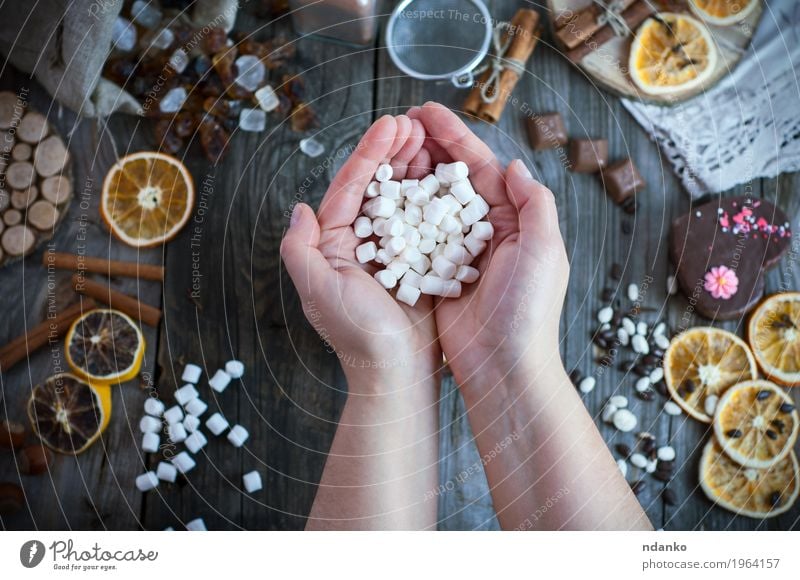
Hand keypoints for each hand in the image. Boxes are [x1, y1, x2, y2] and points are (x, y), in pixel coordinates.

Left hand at [281, 115, 440, 390]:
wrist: (396, 371)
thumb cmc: (357, 336)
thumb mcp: (318, 293)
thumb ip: (300, 250)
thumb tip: (299, 209)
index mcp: (335, 244)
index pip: (350, 187)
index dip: (369, 153)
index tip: (390, 124)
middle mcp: (361, 241)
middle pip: (377, 184)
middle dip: (394, 151)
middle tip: (415, 122)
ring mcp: (392, 249)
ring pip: (402, 196)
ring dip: (415, 166)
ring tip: (431, 138)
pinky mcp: (419, 260)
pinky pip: (424, 219)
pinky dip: (434, 194)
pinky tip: (447, 174)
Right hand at [409, 103, 569, 391]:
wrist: (503, 366)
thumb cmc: (529, 310)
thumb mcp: (545, 251)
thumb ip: (534, 205)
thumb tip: (514, 165)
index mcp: (513, 221)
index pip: (480, 168)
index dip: (454, 136)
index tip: (425, 112)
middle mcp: (484, 232)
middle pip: (451, 179)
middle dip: (426, 148)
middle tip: (398, 122)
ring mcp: (457, 252)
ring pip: (430, 204)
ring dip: (410, 175)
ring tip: (384, 149)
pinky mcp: (435, 274)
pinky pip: (416, 237)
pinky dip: (400, 215)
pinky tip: (380, 196)